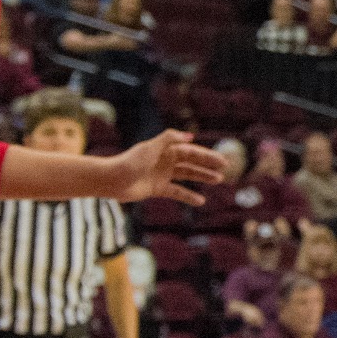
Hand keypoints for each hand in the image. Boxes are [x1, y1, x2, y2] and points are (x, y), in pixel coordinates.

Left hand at [108, 130, 224, 204]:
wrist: (111, 180)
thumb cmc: (130, 162)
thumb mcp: (150, 147)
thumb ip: (169, 139)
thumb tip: (190, 137)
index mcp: (166, 150)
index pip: (191, 152)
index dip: (207, 156)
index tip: (222, 161)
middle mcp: (166, 161)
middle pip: (191, 162)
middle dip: (208, 166)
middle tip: (225, 170)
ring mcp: (162, 175)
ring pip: (187, 175)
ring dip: (202, 178)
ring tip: (218, 181)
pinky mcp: (157, 189)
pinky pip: (177, 192)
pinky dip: (188, 196)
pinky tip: (200, 201)